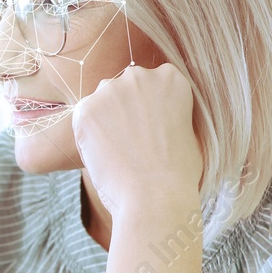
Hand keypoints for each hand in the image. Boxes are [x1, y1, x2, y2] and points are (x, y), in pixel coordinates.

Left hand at [70, 63, 201, 220]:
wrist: (156, 197)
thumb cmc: (179, 173)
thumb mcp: (189, 130)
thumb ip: (170, 111)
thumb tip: (156, 113)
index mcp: (170, 78)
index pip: (150, 84)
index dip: (147, 110)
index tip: (150, 130)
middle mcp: (139, 76)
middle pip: (123, 89)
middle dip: (124, 110)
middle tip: (132, 142)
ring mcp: (110, 90)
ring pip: (101, 103)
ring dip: (105, 122)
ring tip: (119, 152)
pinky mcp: (85, 109)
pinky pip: (82, 120)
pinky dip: (88, 137)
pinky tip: (104, 156)